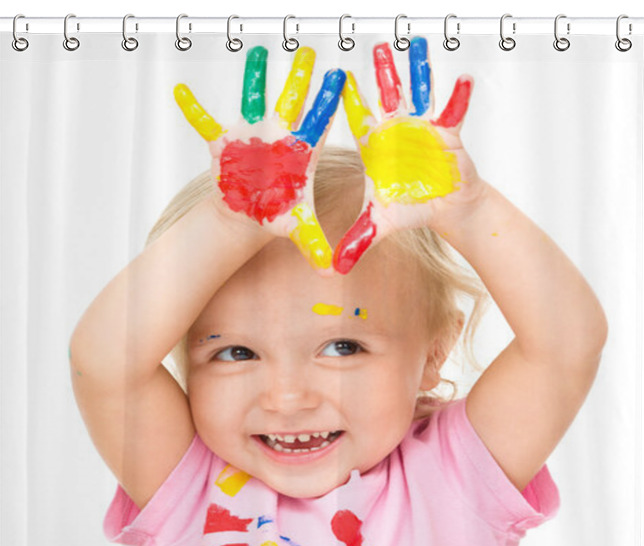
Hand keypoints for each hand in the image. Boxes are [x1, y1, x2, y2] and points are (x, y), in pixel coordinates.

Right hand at [174, 47, 344, 270]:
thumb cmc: (275, 214)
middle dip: (300, 77)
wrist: (247, 212)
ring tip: (257, 52)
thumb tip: (333, 273)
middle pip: (291, 100)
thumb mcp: (297, 228)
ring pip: (253, 99)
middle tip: (310, 50)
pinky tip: (179, 92)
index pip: (318, 122)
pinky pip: (204, 123)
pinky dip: (191, 110)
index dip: (328, 102)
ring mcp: (250, 135)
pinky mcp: (223, 142)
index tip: (340, 77)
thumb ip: (316, 245)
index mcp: (299, 152)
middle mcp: (277, 136)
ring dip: (254, 76)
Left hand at [334, 37, 477, 273]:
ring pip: (420, 92)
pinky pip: (454, 112)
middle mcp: (398, 129)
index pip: (359, 117)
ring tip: (418, 43)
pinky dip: (459, 98)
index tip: (336, 77)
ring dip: (419, 69)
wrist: (445, 209)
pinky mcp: (448, 133)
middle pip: (388, 94)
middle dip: (383, 71)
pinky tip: (464, 80)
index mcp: (376, 144)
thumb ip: (356, 240)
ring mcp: (423, 127)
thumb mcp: (381, 223)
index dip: (348, 99)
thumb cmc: (412, 209)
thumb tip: (334, 268)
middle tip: (376, 46)